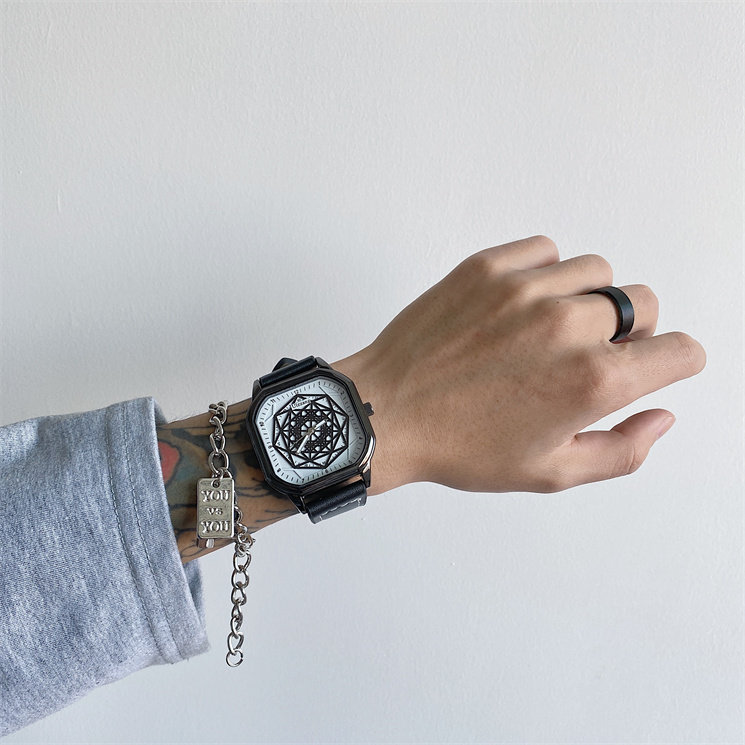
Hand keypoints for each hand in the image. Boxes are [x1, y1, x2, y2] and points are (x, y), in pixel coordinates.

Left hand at [333, 235, 705, 495]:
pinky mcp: (488, 266)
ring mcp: (525, 289)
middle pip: (643, 302)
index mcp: (591, 381)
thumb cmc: (461, 448)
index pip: (682, 351)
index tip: (652, 367)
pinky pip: (545, 249)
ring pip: (597, 270)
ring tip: (547, 330)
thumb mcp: (550, 473)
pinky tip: (519, 305)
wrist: (386, 412)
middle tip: (587, 355)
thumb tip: (663, 416)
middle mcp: (567, 326)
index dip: (674, 363)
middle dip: (630, 332)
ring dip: (587, 298)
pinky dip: (544, 272)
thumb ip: (622, 451)